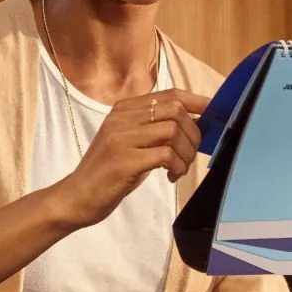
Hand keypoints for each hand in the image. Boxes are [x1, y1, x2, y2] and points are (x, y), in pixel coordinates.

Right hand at [56, 88, 209, 228]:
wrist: (77, 197)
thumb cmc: (110, 171)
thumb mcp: (132, 142)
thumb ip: (155, 128)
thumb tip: (196, 123)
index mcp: (124, 109)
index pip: (170, 94)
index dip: (197, 100)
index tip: (214, 110)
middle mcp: (122, 117)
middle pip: (176, 111)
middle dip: (194, 134)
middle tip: (190, 154)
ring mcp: (121, 137)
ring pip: (173, 131)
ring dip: (186, 153)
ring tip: (179, 168)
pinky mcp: (124, 159)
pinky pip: (166, 154)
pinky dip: (177, 166)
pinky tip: (170, 176)